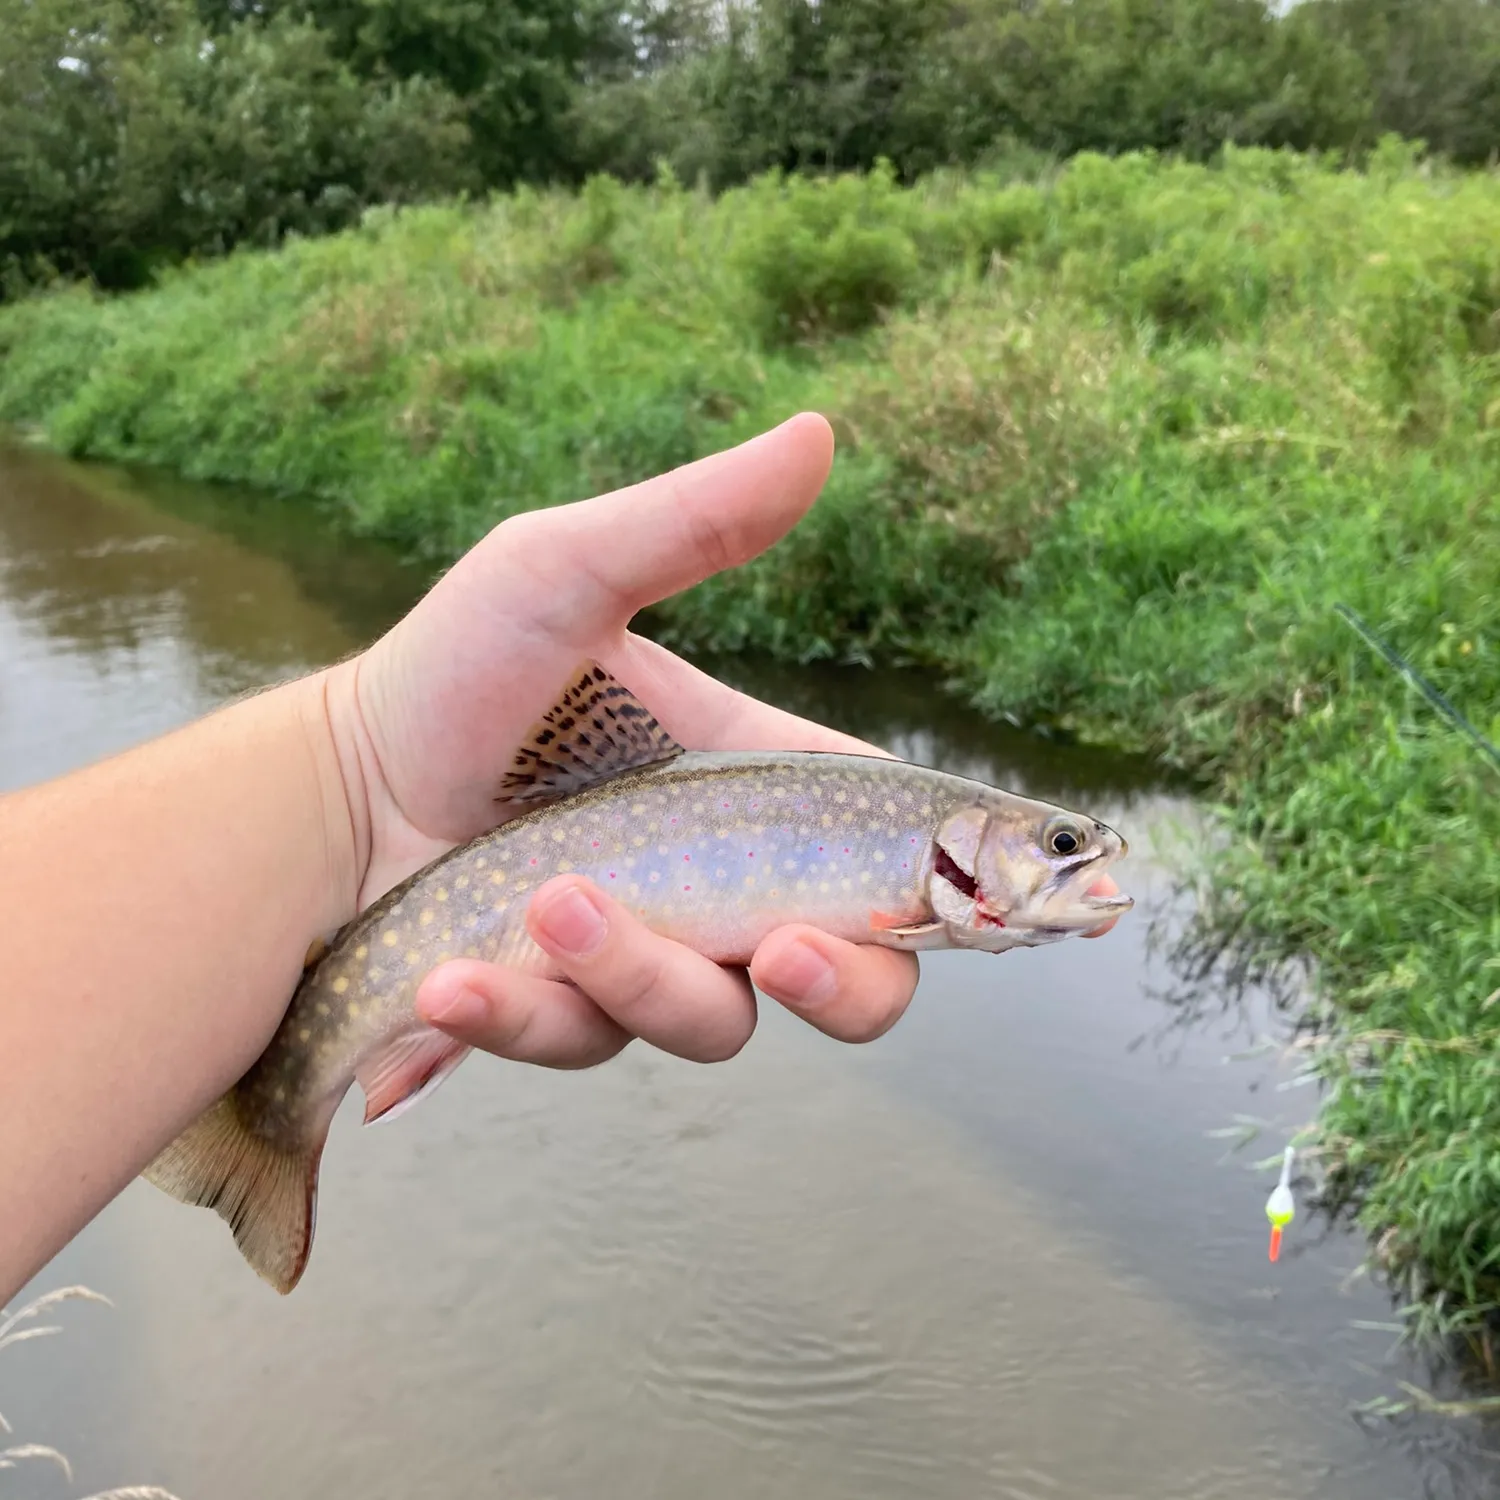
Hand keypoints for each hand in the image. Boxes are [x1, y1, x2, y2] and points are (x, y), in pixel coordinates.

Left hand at [323, 414, 1119, 1069]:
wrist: (332, 788)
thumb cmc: (455, 671)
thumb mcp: (567, 574)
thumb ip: (693, 523)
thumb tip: (820, 431)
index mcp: (757, 788)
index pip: (900, 853)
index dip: (967, 887)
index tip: (1013, 906)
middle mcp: (723, 885)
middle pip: (855, 978)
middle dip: (839, 984)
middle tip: (778, 949)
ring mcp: (649, 957)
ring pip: (711, 1021)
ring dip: (638, 977)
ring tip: (545, 905)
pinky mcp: (565, 1012)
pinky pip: (579, 1043)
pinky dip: (520, 1016)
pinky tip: (449, 983)